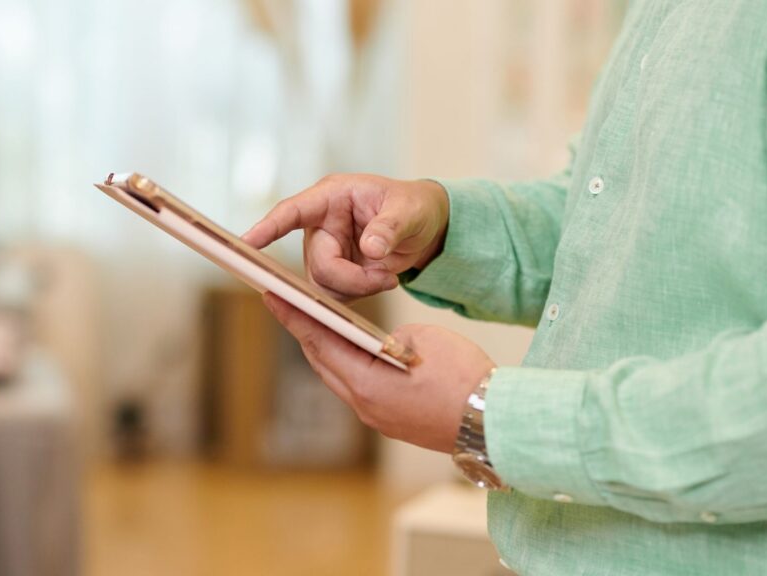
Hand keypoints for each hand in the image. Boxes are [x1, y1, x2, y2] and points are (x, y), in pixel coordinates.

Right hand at [242, 174, 449, 299]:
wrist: (424, 228)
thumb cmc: (414, 207)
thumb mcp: (409, 212)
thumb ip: (390, 227)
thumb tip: (370, 247)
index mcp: (331, 197)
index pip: (293, 212)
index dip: (269, 228)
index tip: (247, 242)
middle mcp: (320, 225)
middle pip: (318, 265)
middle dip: (352, 280)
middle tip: (388, 278)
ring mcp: (323, 252)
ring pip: (323, 288)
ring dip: (358, 289)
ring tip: (388, 275)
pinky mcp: (331, 275)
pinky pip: (334, 298)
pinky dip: (360, 295)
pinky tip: (381, 280)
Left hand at [262, 293, 495, 452]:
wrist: (495, 422)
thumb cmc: (464, 378)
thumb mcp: (422, 338)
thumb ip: (389, 337)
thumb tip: (379, 344)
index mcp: (365, 383)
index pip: (318, 342)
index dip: (293, 317)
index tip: (271, 296)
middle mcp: (364, 406)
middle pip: (323, 362)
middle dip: (306, 331)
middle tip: (289, 304)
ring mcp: (377, 418)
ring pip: (340, 377)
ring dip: (328, 350)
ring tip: (317, 323)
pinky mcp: (392, 422)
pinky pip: (360, 389)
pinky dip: (351, 366)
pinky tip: (354, 351)